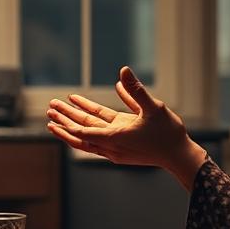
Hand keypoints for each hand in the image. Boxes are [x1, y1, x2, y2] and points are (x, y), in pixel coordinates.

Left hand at [46, 67, 207, 190]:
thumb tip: (123, 71)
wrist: (179, 156)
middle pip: (82, 132)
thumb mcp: (153, 108)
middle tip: (50, 108)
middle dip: (65, 119)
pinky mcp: (121, 148)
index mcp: (116, 136)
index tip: (53, 115)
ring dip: (73, 125)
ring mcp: (115, 148)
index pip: (83, 132)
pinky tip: (88, 108)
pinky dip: (90, 126)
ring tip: (57, 116)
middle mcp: (112, 145)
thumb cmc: (168, 133)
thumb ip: (136, 90)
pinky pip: (99, 135)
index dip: (67, 122)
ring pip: (88, 135)